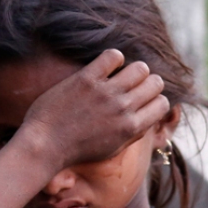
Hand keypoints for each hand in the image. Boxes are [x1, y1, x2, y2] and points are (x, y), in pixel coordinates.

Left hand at [20, 49, 168, 169]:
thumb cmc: (76, 150)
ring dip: (133, 69)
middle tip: (132, 85)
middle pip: (156, 82)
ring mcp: (105, 93)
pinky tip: (105, 66)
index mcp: (131, 128)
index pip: (163, 103)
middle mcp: (123, 109)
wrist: (44, 146)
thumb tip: (148, 117)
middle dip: (147, 82)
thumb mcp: (112, 149)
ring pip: (140, 67)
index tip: (142, 99)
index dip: (155, 99)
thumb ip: (133, 134)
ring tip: (120, 74)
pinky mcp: (86, 79)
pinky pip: (113, 56)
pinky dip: (113, 58)